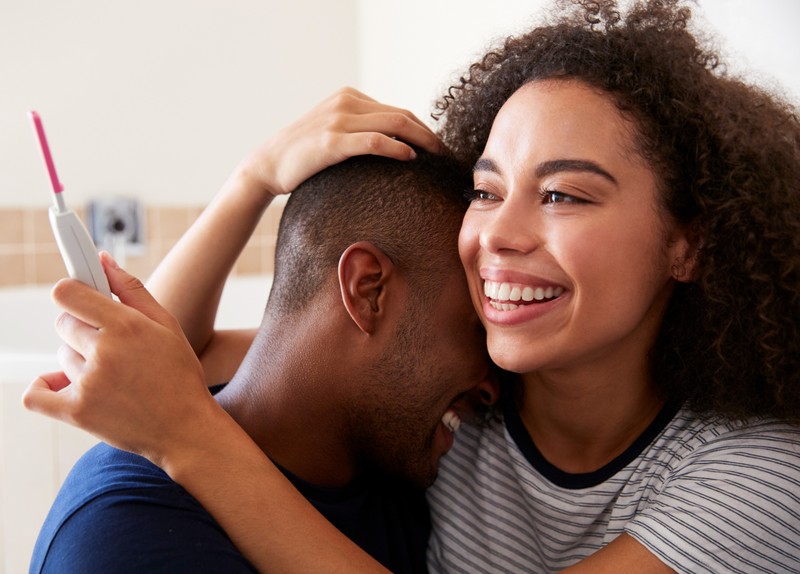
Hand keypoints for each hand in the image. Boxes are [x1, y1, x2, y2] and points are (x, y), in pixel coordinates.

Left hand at [22, 253, 218, 464]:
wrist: (186, 428)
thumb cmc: (178, 374)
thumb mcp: (167, 325)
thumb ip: (132, 289)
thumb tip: (101, 259)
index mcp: (126, 325)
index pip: (67, 293)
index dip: (71, 292)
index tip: (80, 297)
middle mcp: (104, 352)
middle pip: (63, 323)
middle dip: (82, 329)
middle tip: (110, 345)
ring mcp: (88, 383)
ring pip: (61, 357)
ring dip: (79, 362)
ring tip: (111, 376)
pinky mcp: (76, 412)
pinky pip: (36, 393)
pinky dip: (45, 387)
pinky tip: (65, 385)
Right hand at [237, 86, 444, 197]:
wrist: (268, 165)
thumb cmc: (303, 156)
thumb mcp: (333, 133)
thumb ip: (358, 131)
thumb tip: (394, 147)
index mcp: (349, 97)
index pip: (396, 110)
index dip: (422, 129)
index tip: (437, 148)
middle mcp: (346, 102)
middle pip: (401, 115)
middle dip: (429, 134)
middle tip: (446, 154)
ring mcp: (339, 120)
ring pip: (394, 124)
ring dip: (422, 140)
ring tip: (437, 157)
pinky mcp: (333, 141)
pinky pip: (375, 141)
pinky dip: (397, 148)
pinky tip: (411, 158)